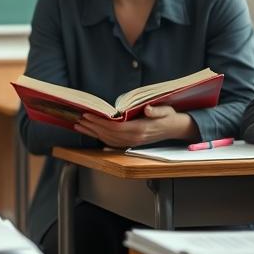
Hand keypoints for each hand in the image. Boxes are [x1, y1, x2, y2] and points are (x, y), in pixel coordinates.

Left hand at [72, 105, 197, 147]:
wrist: (175, 128)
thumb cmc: (169, 116)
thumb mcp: (166, 110)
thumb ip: (157, 110)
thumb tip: (149, 109)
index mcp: (140, 129)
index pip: (115, 127)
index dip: (100, 122)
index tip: (88, 115)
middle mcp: (134, 138)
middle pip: (109, 135)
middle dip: (92, 127)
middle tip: (79, 119)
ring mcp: (132, 142)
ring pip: (109, 140)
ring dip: (94, 133)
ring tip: (81, 126)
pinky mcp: (132, 142)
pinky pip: (113, 143)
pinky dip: (101, 139)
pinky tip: (93, 134)